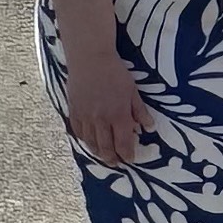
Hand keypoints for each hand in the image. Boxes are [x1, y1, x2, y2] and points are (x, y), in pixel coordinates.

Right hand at [60, 53, 149, 167]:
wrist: (90, 59)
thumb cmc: (115, 73)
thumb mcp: (132, 91)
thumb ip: (140, 111)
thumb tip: (149, 128)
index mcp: (118, 115)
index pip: (123, 142)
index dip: (127, 154)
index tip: (131, 159)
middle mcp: (100, 120)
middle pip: (105, 147)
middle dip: (112, 158)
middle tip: (117, 164)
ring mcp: (85, 118)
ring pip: (90, 143)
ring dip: (98, 153)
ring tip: (104, 157)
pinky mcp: (73, 113)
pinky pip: (78, 133)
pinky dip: (84, 141)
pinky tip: (89, 143)